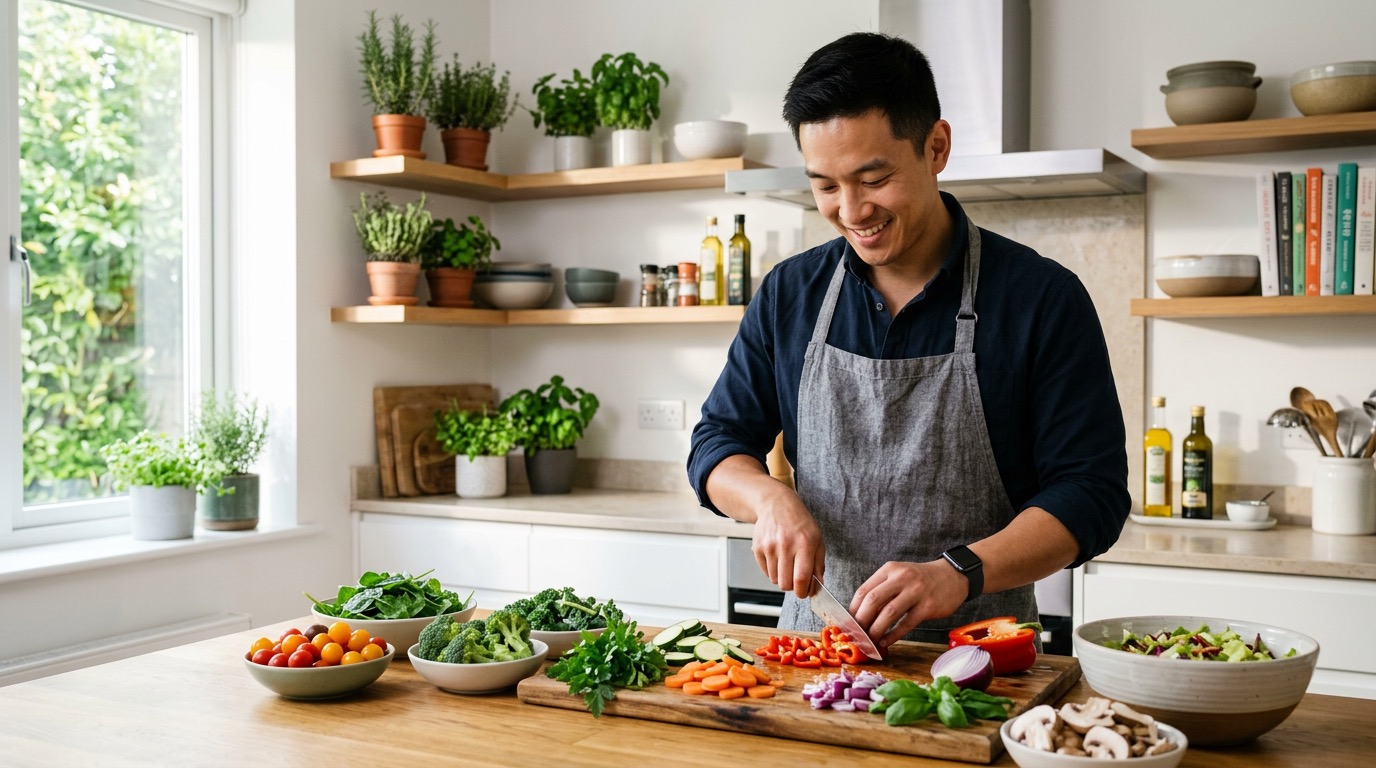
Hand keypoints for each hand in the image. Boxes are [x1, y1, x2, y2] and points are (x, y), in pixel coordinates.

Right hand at [750, 492, 824, 598]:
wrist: (776, 504)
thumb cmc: (800, 522)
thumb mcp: (817, 539)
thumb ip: (819, 564)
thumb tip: (817, 585)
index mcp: (804, 544)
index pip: (801, 578)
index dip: (803, 591)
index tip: (805, 593)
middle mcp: (785, 545)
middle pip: (785, 584)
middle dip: (792, 587)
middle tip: (796, 579)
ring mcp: (769, 546)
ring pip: (775, 580)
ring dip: (782, 577)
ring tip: (787, 563)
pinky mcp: (758, 548)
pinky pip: (765, 572)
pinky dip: (772, 570)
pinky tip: (777, 557)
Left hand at [850, 560, 966, 648]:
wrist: (953, 576)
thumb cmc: (921, 580)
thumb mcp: (899, 575)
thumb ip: (882, 590)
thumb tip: (860, 614)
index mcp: (889, 569)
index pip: (864, 590)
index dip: (853, 610)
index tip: (848, 624)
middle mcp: (901, 577)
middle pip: (873, 601)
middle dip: (861, 621)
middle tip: (857, 635)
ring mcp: (916, 591)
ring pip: (888, 613)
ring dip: (875, 630)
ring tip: (870, 641)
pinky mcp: (928, 606)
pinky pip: (906, 623)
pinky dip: (893, 635)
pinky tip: (885, 642)